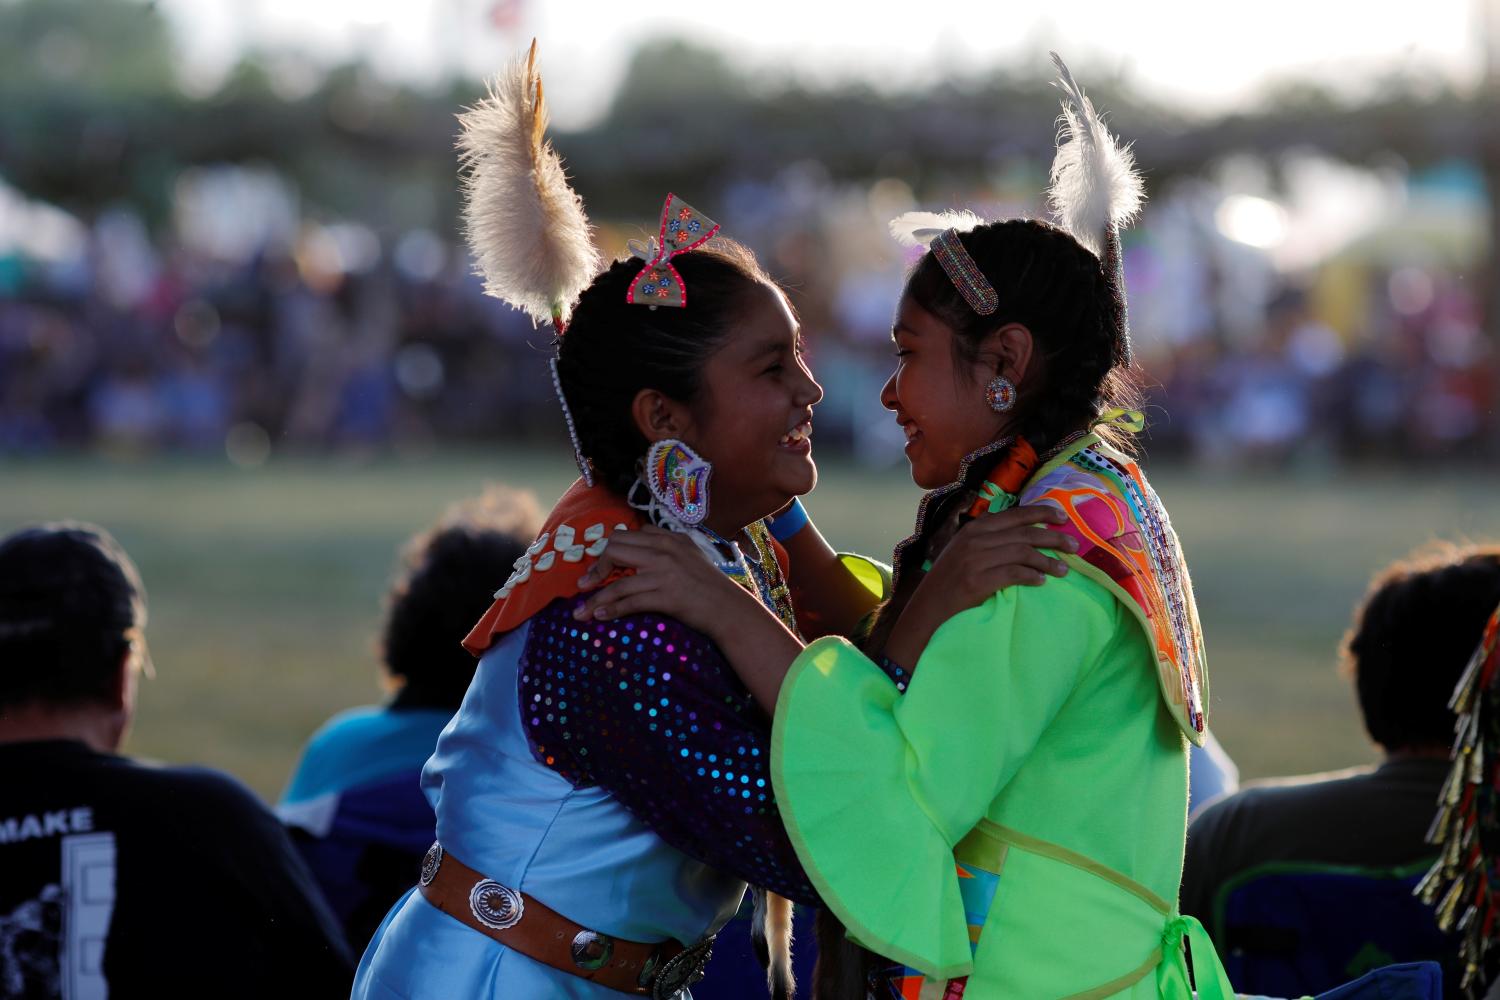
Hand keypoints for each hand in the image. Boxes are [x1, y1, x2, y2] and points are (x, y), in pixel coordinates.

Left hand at [572, 526, 754, 640]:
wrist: (729, 607)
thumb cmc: (709, 584)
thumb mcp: (690, 553)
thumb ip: (665, 545)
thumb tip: (640, 542)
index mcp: (668, 538)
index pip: (626, 535)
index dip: (607, 551)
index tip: (598, 567)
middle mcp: (664, 551)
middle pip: (615, 550)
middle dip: (596, 568)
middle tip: (584, 585)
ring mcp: (664, 573)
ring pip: (618, 583)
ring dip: (595, 599)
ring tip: (581, 612)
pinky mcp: (666, 596)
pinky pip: (630, 602)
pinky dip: (611, 610)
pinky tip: (600, 617)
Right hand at [884, 504, 1075, 670]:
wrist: (927, 610)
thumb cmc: (948, 583)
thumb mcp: (962, 551)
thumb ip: (985, 538)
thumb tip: (1018, 530)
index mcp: (973, 529)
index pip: (1014, 514)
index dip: (1041, 513)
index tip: (1063, 517)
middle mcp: (974, 540)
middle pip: (1024, 533)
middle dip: (1054, 538)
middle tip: (1075, 546)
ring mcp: (975, 560)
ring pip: (1022, 552)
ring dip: (1048, 560)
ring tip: (1064, 569)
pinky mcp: (977, 581)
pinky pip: (1014, 574)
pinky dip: (1032, 576)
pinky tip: (1042, 581)